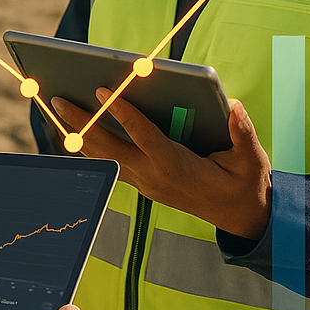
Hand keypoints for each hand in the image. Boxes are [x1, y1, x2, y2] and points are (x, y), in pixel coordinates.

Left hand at [52, 88, 271, 238]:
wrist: (241, 218)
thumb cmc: (244, 184)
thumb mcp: (251, 160)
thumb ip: (242, 133)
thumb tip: (235, 106)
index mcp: (177, 166)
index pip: (144, 135)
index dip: (123, 112)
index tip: (102, 90)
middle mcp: (154, 176)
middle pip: (110, 147)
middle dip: (82, 123)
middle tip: (57, 99)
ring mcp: (146, 183)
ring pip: (106, 156)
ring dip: (81, 133)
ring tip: (59, 108)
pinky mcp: (144, 183)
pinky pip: (112, 162)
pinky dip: (94, 144)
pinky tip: (78, 127)